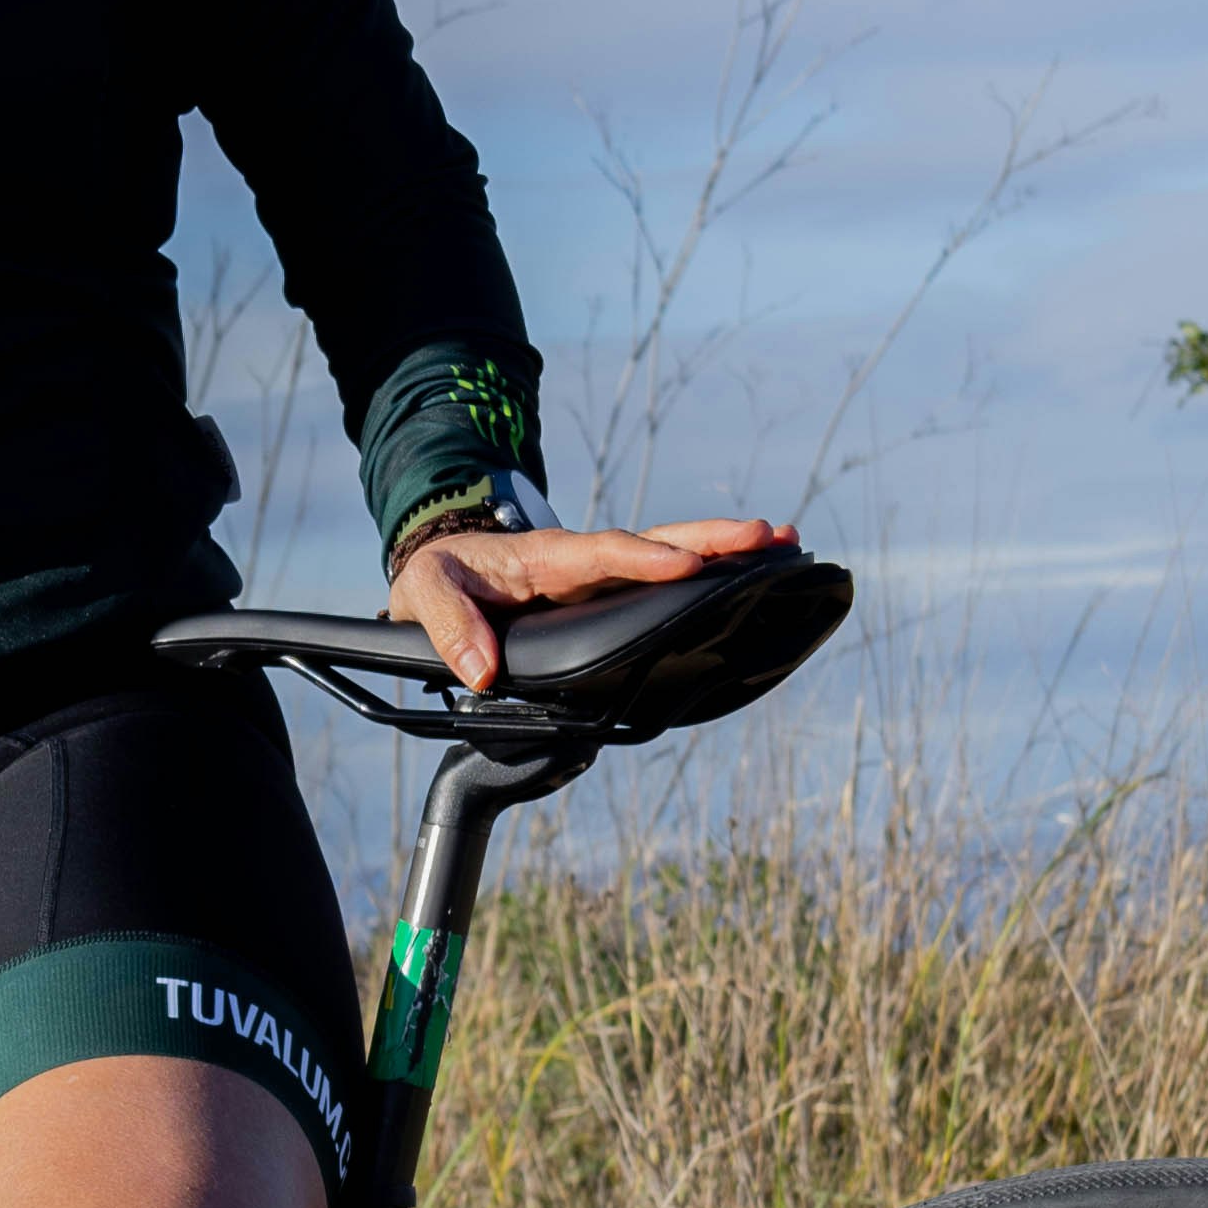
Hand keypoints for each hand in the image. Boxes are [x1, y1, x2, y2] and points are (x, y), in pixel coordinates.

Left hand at [386, 508, 796, 698]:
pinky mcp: (610, 592)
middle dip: (712, 540)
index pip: (601, 553)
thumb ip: (450, 628)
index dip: (643, 560)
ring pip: (672, 556)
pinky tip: (751, 577)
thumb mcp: (423, 595)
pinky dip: (709, 574)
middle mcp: (584, 560)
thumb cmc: (437, 577)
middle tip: (768, 534)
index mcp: (545, 557)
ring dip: (726, 550)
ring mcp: (602, 576)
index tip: (686, 565)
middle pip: (657, 543)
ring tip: (783, 543)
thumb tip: (483, 673)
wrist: (441, 566)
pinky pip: (664, 581)